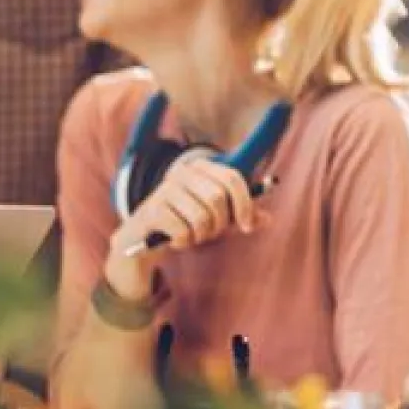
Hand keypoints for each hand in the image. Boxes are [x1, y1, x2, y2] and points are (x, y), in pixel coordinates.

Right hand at [103, 152, 263, 297]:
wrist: (141, 238)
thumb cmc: (184, 222)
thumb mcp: (216, 218)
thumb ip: (241, 217)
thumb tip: (267, 219)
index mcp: (201, 167)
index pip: (232, 178)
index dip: (245, 204)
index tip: (246, 226)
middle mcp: (182, 172)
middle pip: (218, 199)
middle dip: (219, 224)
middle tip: (209, 233)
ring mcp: (164, 189)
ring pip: (201, 218)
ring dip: (201, 235)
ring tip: (191, 235)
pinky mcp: (152, 210)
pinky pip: (184, 231)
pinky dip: (184, 242)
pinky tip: (175, 240)